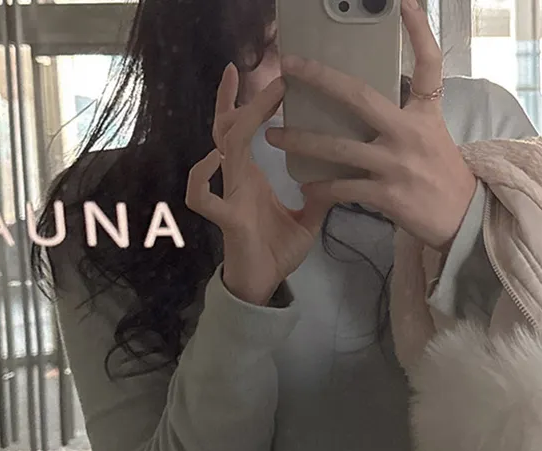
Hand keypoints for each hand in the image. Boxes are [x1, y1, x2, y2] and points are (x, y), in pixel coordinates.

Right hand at [185, 63, 332, 305]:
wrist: (263, 286)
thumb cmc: (276, 253)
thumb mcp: (308, 221)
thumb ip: (320, 197)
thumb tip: (340, 176)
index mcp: (251, 177)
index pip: (242, 130)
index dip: (245, 102)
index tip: (263, 77)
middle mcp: (236, 180)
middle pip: (226, 130)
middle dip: (232, 101)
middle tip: (240, 72)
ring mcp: (229, 196)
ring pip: (222, 150)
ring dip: (233, 125)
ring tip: (251, 108)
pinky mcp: (226, 219)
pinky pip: (201, 197)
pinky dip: (201, 178)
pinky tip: (212, 160)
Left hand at [264, 0, 477, 251]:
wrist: (462, 218)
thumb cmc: (442, 175)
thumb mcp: (433, 133)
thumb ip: (406, 112)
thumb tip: (368, 100)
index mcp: (424, 112)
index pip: (427, 63)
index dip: (418, 30)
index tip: (403, 3)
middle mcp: (408, 133)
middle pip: (359, 97)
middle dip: (320, 78)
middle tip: (289, 66)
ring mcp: (395, 164)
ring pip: (338, 148)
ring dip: (301, 142)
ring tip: (274, 137)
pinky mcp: (386, 195)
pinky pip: (343, 188)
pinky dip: (321, 188)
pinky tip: (304, 184)